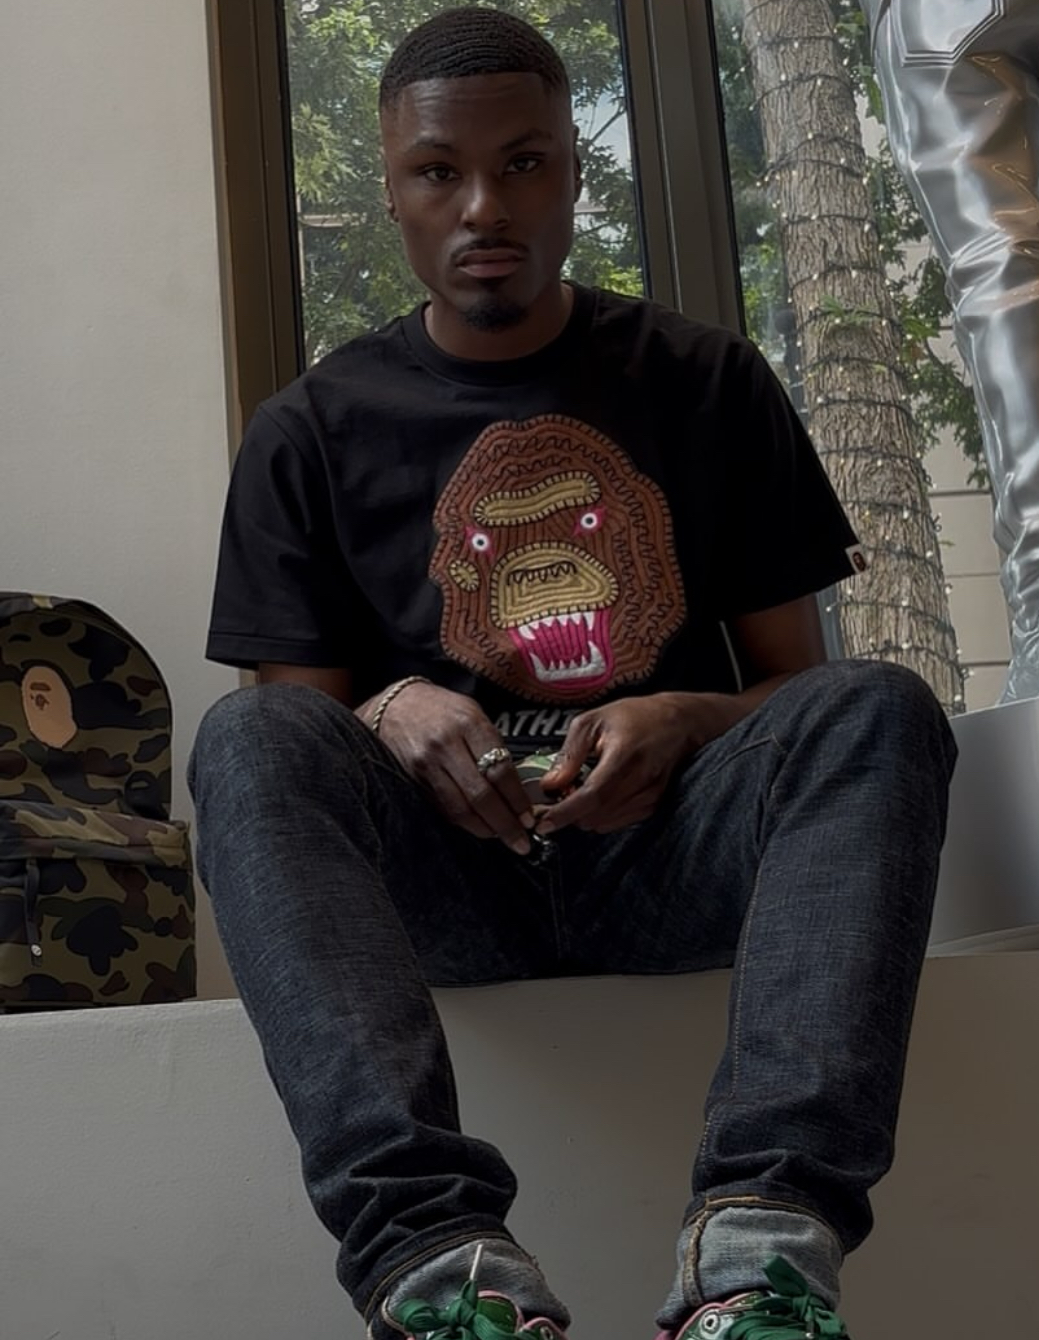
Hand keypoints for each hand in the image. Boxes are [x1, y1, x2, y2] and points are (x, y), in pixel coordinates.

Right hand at [372, 681, 534, 853]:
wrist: (394, 707)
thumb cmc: (441, 709)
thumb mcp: (473, 713)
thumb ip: (493, 745)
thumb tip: (518, 788)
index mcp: (468, 724)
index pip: (500, 770)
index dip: (517, 800)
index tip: (529, 818)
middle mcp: (446, 745)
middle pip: (481, 795)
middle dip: (505, 824)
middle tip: (521, 841)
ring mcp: (427, 765)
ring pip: (460, 808)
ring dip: (485, 829)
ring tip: (502, 838)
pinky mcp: (413, 780)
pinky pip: (443, 808)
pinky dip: (464, 823)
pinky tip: (478, 827)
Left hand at [536, 693, 727, 834]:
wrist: (679, 722)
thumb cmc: (637, 716)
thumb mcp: (593, 721)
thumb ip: (570, 754)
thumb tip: (550, 784)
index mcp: (625, 755)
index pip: (592, 795)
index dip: (565, 813)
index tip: (543, 823)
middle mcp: (642, 780)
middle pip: (596, 815)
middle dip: (570, 813)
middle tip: (556, 798)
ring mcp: (651, 795)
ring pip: (605, 823)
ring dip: (585, 815)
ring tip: (578, 792)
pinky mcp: (655, 805)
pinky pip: (619, 822)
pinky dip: (602, 815)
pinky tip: (597, 797)